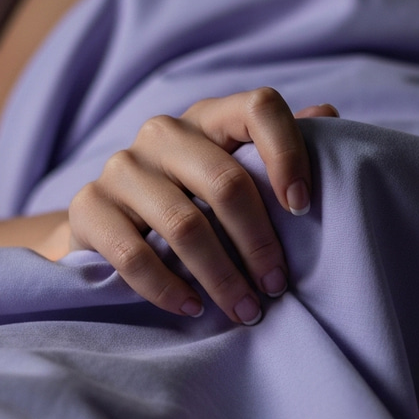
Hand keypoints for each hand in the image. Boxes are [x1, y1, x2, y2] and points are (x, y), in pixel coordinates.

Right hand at [67, 88, 337, 323]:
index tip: (304, 208)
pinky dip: (169, 289)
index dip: (288, 153)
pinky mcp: (89, 206)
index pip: (259, 107)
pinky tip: (194, 308)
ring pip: (184, 225)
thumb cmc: (192, 200)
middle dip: (259, 244)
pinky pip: (134, 255)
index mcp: (210, 118)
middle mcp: (164, 133)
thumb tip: (329, 116)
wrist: (111, 225)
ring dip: (222, 278)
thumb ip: (277, 147)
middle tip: (277, 287)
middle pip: (225, 182)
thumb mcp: (235, 169)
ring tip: (246, 311)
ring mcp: (122, 167)